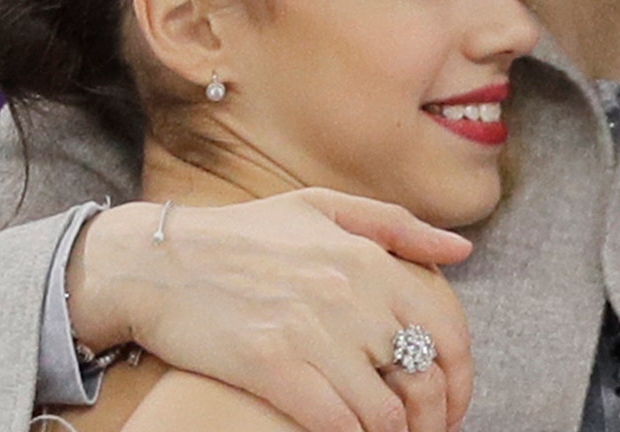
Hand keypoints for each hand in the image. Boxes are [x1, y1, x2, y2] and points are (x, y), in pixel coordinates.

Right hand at [66, 188, 474, 431]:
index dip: (462, 378)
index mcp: (367, 257)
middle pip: (423, 378)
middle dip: (433, 418)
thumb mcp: (322, 209)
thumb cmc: (243, 235)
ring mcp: (310, 332)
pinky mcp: (270, 366)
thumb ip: (397, 228)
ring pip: (383, 412)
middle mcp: (348, 293)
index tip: (453, 402)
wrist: (157, 261)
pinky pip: (335, 424)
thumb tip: (461, 252)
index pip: (448, 328)